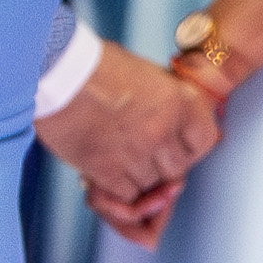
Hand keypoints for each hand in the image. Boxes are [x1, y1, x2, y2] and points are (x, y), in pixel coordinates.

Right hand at [36, 42, 217, 241]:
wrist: (57, 73)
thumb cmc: (96, 67)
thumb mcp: (147, 75)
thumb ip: (167, 102)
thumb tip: (176, 124)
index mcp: (179, 101)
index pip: (205, 141)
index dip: (191, 148)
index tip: (178, 146)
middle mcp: (163, 130)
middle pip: (176, 169)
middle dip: (161, 166)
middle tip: (141, 153)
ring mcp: (136, 152)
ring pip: (149, 185)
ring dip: (136, 177)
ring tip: (118, 156)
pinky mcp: (107, 169)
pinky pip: (125, 195)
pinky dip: (117, 190)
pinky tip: (106, 171)